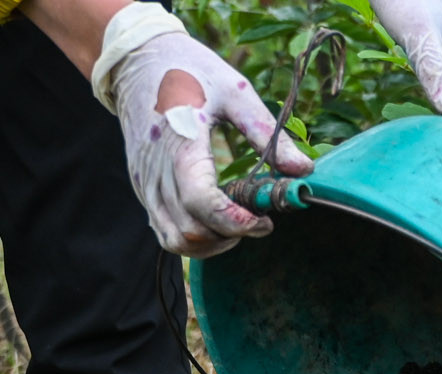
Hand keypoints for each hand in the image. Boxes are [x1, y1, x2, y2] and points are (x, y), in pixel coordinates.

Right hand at [91, 3, 311, 257]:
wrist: (138, 62)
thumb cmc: (190, 71)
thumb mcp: (235, 92)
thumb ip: (267, 134)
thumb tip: (303, 170)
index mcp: (180, 145)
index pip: (202, 203)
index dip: (236, 223)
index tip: (265, 222)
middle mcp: (157, 173)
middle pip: (192, 232)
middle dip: (231, 235)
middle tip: (258, 219)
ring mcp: (145, 185)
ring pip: (176, 241)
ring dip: (212, 244)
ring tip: (238, 224)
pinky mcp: (143, 190)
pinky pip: (165, 232)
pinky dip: (194, 238)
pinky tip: (216, 220)